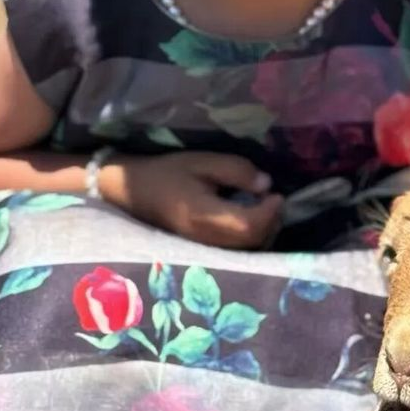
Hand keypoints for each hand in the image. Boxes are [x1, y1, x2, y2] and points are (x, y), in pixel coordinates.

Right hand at [101, 151, 282, 247]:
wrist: (134, 192)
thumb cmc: (168, 172)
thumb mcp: (202, 161)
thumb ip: (236, 170)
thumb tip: (266, 184)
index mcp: (204, 216)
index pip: (248, 225)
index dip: (270, 211)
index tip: (276, 193)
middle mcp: (206, 239)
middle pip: (252, 240)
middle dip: (271, 220)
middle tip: (272, 197)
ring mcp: (205, 248)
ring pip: (247, 248)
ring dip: (264, 229)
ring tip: (263, 205)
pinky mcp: (205, 249)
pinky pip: (237, 249)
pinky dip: (251, 235)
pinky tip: (249, 216)